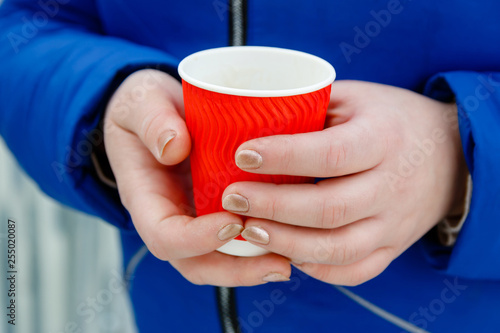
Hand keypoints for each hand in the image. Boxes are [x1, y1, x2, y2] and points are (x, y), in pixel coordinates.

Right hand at [103, 69, 289, 285]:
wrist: (158, 112)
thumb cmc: (147, 108)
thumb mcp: (141, 102)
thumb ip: (152, 121)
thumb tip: (174, 146)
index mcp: (146, 199)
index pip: (164, 237)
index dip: (197, 240)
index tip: (234, 221)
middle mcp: (171, 218)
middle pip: (197, 263)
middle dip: (237, 270)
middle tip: (279, 263)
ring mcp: (194, 218)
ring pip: (220, 259)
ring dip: (255, 266)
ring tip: (293, 260)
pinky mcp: (216, 210)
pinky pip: (236, 239)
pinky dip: (262, 244)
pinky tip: (294, 237)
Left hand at [222, 80, 467, 285]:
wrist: (451, 156)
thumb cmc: (391, 119)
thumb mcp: (357, 98)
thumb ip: (311, 107)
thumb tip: (252, 117)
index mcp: (384, 139)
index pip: (331, 154)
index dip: (283, 156)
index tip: (242, 154)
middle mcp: (392, 187)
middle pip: (328, 209)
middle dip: (273, 206)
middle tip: (233, 198)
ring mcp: (394, 224)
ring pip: (338, 248)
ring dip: (286, 243)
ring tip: (248, 230)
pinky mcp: (392, 247)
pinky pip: (354, 271)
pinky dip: (316, 269)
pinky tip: (286, 254)